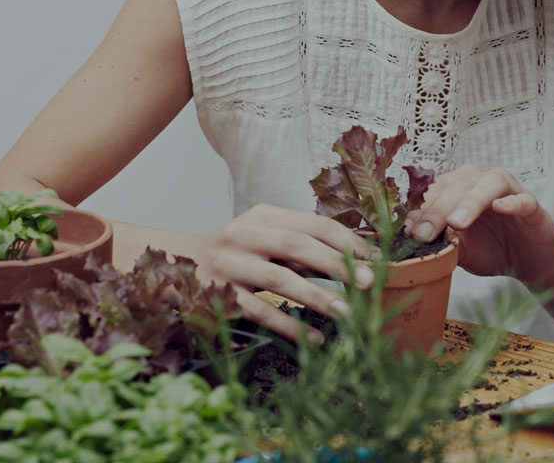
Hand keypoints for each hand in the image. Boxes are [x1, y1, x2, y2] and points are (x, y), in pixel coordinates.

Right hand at [204, 204, 376, 341]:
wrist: (181, 265)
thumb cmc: (238, 253)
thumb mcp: (266, 239)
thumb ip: (303, 247)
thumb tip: (355, 262)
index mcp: (262, 216)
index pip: (311, 222)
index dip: (344, 240)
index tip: (372, 259)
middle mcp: (244, 235)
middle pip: (296, 245)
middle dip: (335, 265)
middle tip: (366, 284)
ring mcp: (229, 265)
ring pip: (278, 279)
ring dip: (316, 296)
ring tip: (346, 313)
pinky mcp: (219, 295)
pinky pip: (258, 311)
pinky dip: (288, 325)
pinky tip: (313, 338)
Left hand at [404, 165, 553, 283]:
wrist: (528, 261)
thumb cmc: (491, 249)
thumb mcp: (460, 250)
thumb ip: (440, 243)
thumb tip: (410, 246)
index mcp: (458, 188)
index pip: (435, 191)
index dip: (419, 209)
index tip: (406, 230)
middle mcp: (481, 182)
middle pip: (456, 186)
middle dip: (437, 210)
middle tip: (424, 233)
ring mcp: (509, 190)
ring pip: (488, 185)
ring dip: (470, 202)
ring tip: (456, 223)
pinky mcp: (532, 204)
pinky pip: (522, 199)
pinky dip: (510, 202)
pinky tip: (500, 208)